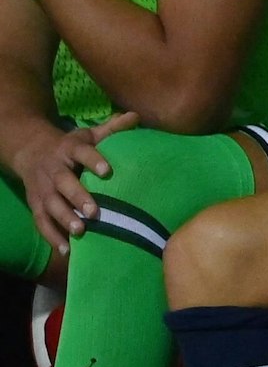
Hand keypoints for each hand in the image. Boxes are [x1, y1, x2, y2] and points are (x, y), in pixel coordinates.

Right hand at [10, 112, 140, 253]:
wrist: (31, 153)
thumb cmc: (70, 147)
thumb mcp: (88, 135)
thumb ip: (112, 129)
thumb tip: (136, 116)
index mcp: (69, 150)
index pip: (82, 153)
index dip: (93, 161)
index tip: (107, 171)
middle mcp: (54, 170)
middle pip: (64, 183)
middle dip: (78, 197)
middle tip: (94, 212)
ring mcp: (42, 189)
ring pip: (51, 205)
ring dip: (64, 218)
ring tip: (80, 231)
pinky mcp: (36, 205)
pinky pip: (41, 222)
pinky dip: (52, 237)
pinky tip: (67, 250)